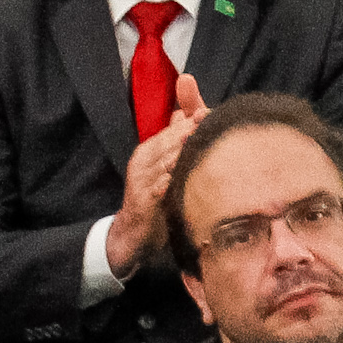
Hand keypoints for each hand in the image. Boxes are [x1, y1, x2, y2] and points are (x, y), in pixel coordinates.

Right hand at [100, 73, 206, 277]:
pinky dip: (166, 182)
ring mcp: (141, 181)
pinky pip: (157, 188)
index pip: (169, 131)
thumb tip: (185, 116)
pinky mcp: (143, 201)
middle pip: (166, 143)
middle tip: (206, 121)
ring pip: (162, 162)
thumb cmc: (154, 196)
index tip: (208, 112)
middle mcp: (142, 162)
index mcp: (148, 151)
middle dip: (186, 131)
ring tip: (194, 140)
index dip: (188, 122)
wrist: (134, 230)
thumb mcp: (161, 167)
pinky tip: (178, 175)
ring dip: (178, 152)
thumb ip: (172, 143)